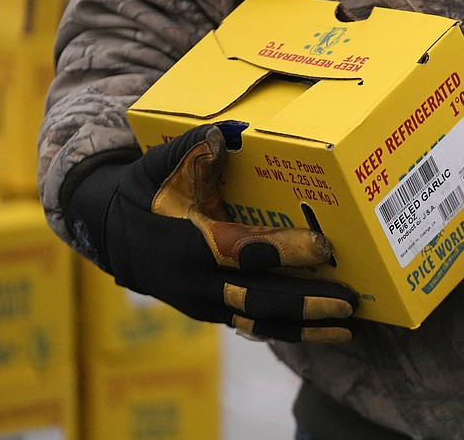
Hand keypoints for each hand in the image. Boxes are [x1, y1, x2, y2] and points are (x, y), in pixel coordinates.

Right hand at [70, 124, 358, 342]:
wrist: (114, 235)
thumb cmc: (147, 192)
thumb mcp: (161, 164)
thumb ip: (195, 147)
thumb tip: (229, 131)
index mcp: (190, 244)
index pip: (243, 252)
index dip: (284, 250)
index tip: (324, 245)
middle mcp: (200, 282)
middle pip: (259, 299)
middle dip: (306, 301)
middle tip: (350, 299)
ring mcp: (207, 303)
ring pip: (260, 322)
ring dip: (306, 327)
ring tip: (349, 328)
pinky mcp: (216, 313)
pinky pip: (257, 327)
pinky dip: (292, 332)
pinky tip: (328, 332)